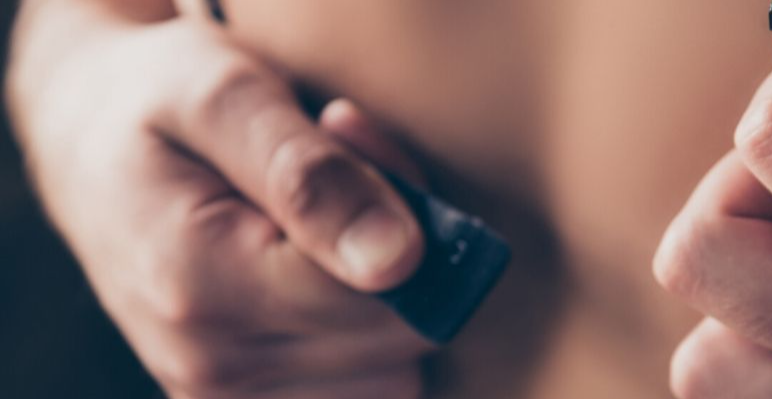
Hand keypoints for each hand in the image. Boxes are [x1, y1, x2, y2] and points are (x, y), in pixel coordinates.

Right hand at [8, 6, 428, 398]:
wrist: (91, 149)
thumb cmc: (161, 103)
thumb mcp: (224, 96)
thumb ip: (310, 175)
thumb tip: (399, 259)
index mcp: (202, 286)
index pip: (386, 292)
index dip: (410, 218)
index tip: (356, 142)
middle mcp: (213, 364)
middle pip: (400, 336)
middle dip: (405, 254)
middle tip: (347, 168)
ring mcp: (229, 395)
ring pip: (393, 367)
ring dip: (389, 295)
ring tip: (326, 221)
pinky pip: (365, 383)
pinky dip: (366, 329)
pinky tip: (324, 269)